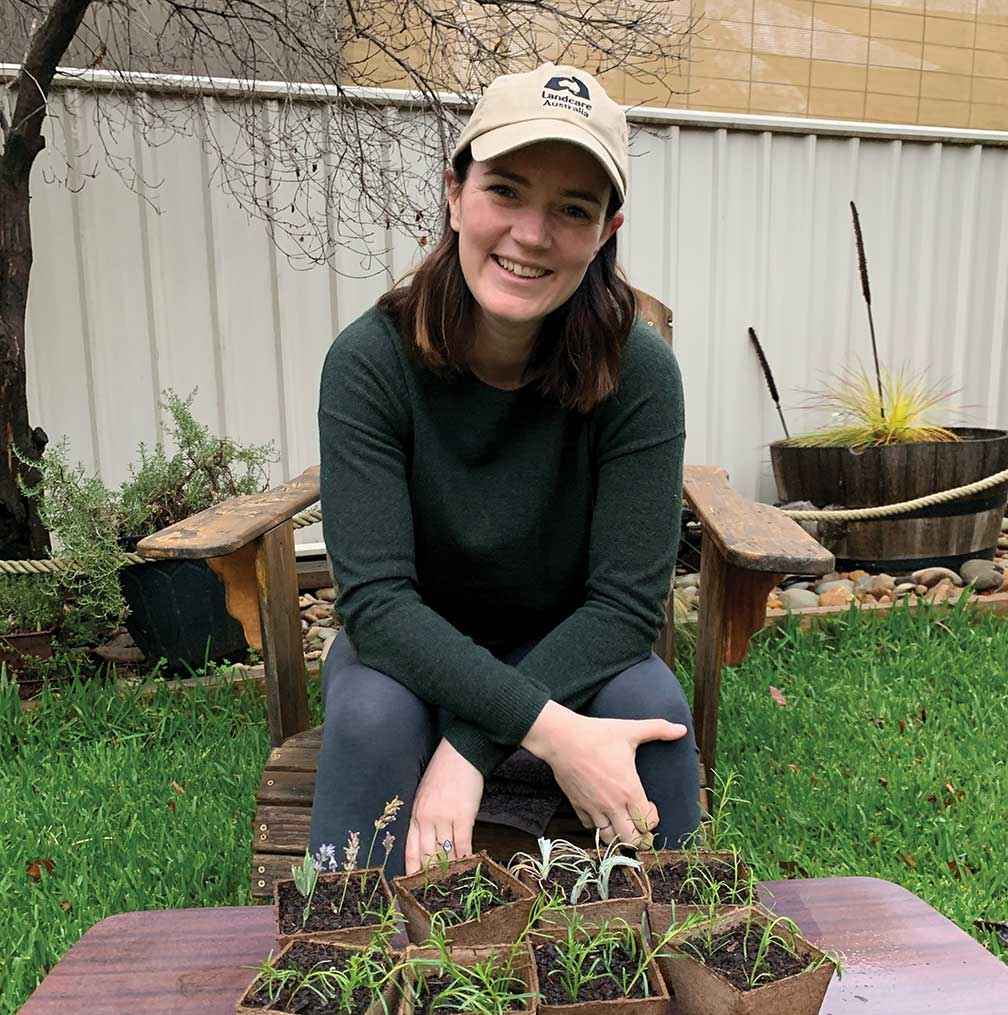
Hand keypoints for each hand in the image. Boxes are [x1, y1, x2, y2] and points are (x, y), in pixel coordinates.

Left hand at [404, 737, 483, 874]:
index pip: (411, 848)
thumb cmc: (443, 772)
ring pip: (445, 852)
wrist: (460, 753)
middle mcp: (426, 818)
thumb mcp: (425, 794)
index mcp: (416, 813)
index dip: (413, 869)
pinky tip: (469, 866)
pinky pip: (462, 843)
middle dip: (432, 874)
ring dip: (451, 869)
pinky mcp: (462, 815)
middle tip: (438, 890)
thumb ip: (425, 816)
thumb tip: (431, 840)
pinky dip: (466, 857)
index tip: (414, 885)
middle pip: (427, 855)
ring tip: (455, 883)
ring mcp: (444, 818)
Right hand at [522, 701, 686, 846]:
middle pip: (631, 840)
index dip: (653, 819)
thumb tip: (681, 729)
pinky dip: (598, 826)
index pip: (648, 823)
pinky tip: (602, 814)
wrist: (562, 738)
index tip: (651, 806)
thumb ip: (658, 729)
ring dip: (619, 835)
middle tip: (641, 826)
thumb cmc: (597, 734)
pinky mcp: (578, 806)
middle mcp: (612, 805)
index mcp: (629, 790)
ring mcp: (594, 808)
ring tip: (622, 823)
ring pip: (609, 839)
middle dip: (640, 838)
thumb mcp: (630, 729)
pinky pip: (590, 827)